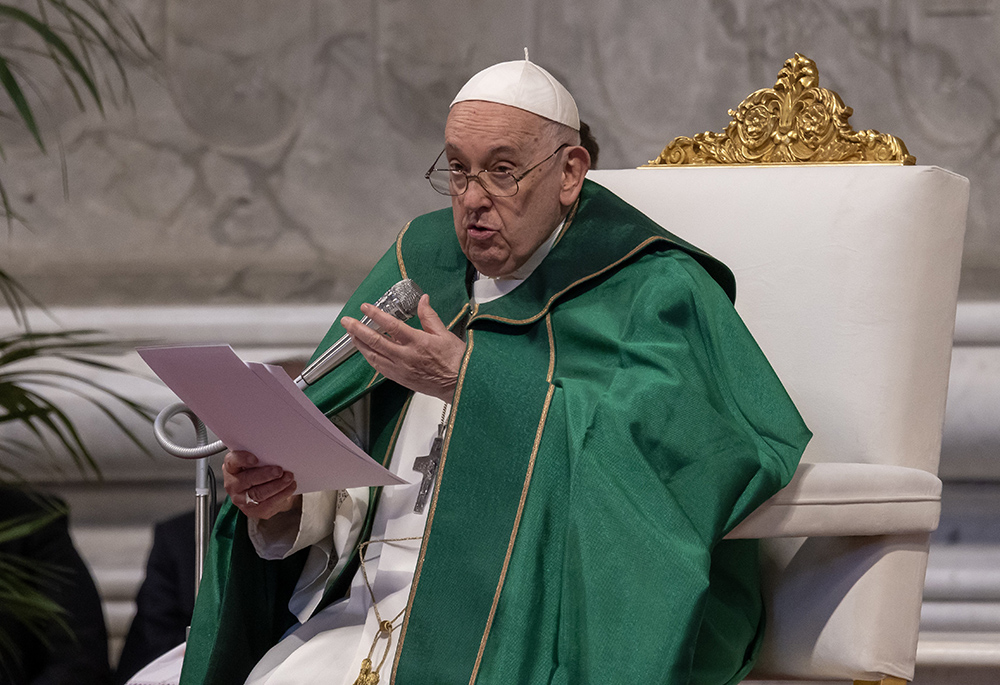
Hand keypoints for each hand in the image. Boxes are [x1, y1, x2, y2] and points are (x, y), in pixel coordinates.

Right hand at [222, 450, 298, 519]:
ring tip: (289, 478)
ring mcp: (240, 500)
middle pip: (247, 479)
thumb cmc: (260, 471)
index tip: (255, 459)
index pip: (232, 461)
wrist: (264, 491)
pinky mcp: (252, 511)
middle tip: (280, 471)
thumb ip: (262, 456)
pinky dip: (282, 495)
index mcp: (231, 468)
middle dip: (266, 475)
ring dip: (277, 485)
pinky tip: (290, 487)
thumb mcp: (258, 461)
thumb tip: (278, 454)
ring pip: (258, 494)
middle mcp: (232, 485)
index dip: (242, 459)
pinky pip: (268, 504)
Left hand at [341, 294, 465, 402]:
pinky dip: (369, 358)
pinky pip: (379, 368)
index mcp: (418, 342)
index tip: (366, 308)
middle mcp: (406, 357)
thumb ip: (429, 316)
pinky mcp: (400, 378)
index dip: (376, 315)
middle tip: (347, 321)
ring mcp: (401, 369)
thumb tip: (423, 300)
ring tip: (351, 335)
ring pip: (373, 356)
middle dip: (358, 330)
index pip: (391, 326)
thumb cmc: (454, 361)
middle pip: (376, 341)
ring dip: (360, 344)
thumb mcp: (444, 334)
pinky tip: (365, 352)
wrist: (458, 384)